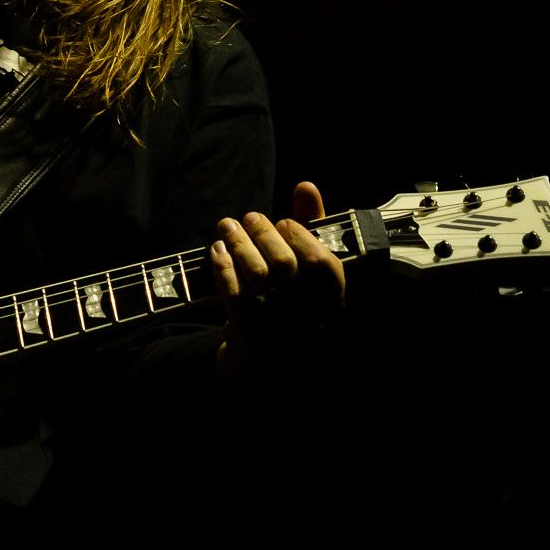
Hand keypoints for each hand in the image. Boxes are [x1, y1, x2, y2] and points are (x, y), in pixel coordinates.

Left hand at [207, 181, 346, 380]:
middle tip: (245, 218)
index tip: (282, 221)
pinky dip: (224, 269)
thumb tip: (306, 186)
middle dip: (263, 235)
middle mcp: (311, 324)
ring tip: (226, 228)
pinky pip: (234, 298)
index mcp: (331, 305)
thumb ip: (309, 227)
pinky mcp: (250, 343)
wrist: (261, 363)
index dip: (303, 238)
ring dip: (238, 246)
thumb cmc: (286, 301)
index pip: (325, 267)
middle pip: (286, 268)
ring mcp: (280, 337)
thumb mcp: (302, 268)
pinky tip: (217, 251)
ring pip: (258, 281)